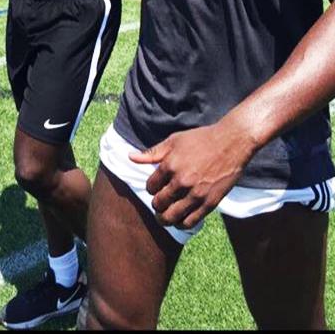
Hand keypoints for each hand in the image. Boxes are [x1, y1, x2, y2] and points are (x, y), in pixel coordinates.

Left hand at [129, 123, 252, 228]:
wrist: (231, 143)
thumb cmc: (201, 139)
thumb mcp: (173, 141)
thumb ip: (152, 153)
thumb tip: (130, 157)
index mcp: (170, 165)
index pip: (150, 187)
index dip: (151, 188)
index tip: (156, 186)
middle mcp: (182, 181)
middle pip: (159, 203)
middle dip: (157, 204)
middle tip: (160, 202)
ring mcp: (196, 194)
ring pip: (172, 217)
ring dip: (165, 218)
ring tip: (165, 215)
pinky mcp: (210, 203)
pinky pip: (190, 221)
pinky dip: (181, 223)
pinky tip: (180, 218)